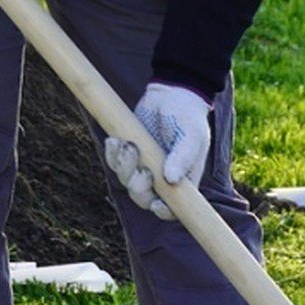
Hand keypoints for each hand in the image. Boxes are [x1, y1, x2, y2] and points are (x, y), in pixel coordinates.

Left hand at [104, 82, 211, 219]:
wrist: (169, 93)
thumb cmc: (188, 116)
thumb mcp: (191, 135)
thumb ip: (183, 157)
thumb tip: (171, 180)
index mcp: (182, 180)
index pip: (172, 209)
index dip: (163, 211)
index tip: (156, 203)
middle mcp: (161, 178)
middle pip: (143, 198)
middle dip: (138, 187)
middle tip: (141, 166)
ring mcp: (143, 166)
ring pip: (126, 181)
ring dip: (123, 167)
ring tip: (127, 143)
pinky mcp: (128, 153)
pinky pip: (115, 163)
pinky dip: (112, 154)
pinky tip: (114, 139)